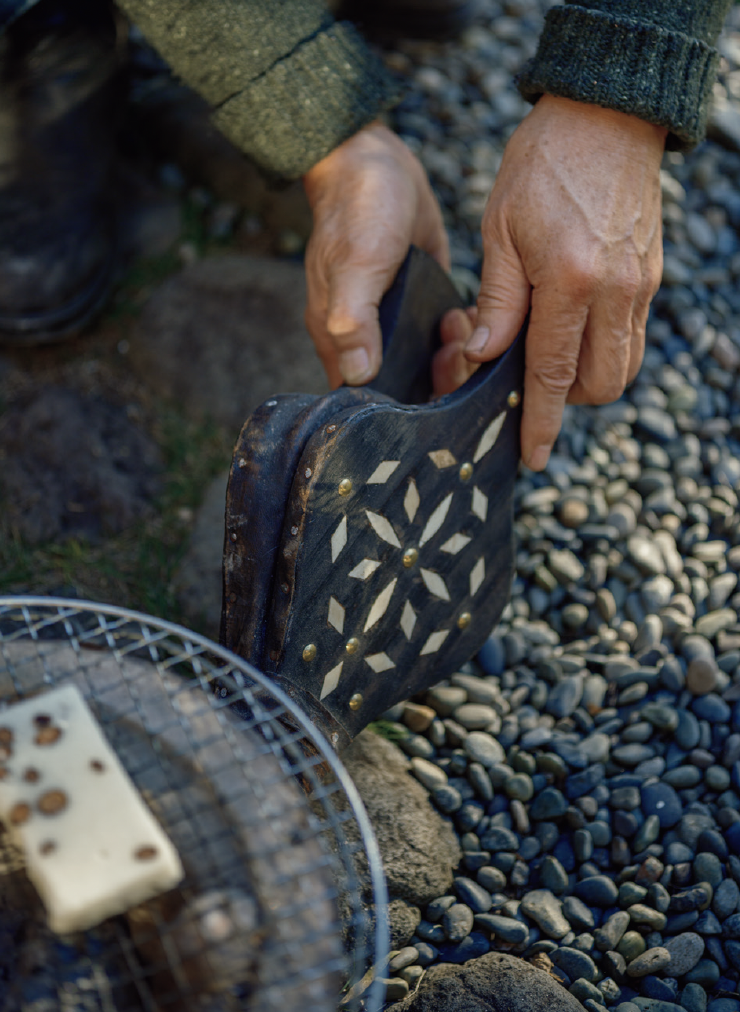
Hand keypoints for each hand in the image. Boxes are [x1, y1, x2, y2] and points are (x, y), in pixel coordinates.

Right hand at [302, 121, 448, 386]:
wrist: (374, 160)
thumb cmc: (356, 210)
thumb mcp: (354, 265)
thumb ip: (354, 322)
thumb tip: (359, 375)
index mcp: (342, 342)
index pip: (372, 401)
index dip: (405, 409)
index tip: (436, 390)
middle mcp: (369, 339)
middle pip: (411, 389)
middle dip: (443, 379)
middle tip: (461, 349)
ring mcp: (399, 322)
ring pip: (434, 365)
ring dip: (459, 355)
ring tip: (464, 324)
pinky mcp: (423, 301)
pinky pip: (449, 335)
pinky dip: (466, 333)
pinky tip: (473, 315)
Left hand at [461, 95, 666, 470]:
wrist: (606, 114)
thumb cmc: (541, 165)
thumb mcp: (500, 230)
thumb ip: (497, 300)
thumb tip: (485, 356)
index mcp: (569, 281)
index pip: (551, 373)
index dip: (540, 421)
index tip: (532, 456)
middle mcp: (614, 291)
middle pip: (599, 384)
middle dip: (565, 400)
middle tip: (530, 381)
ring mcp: (639, 284)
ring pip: (622, 365)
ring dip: (587, 376)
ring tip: (551, 351)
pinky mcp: (650, 274)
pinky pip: (630, 334)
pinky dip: (602, 346)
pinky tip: (572, 323)